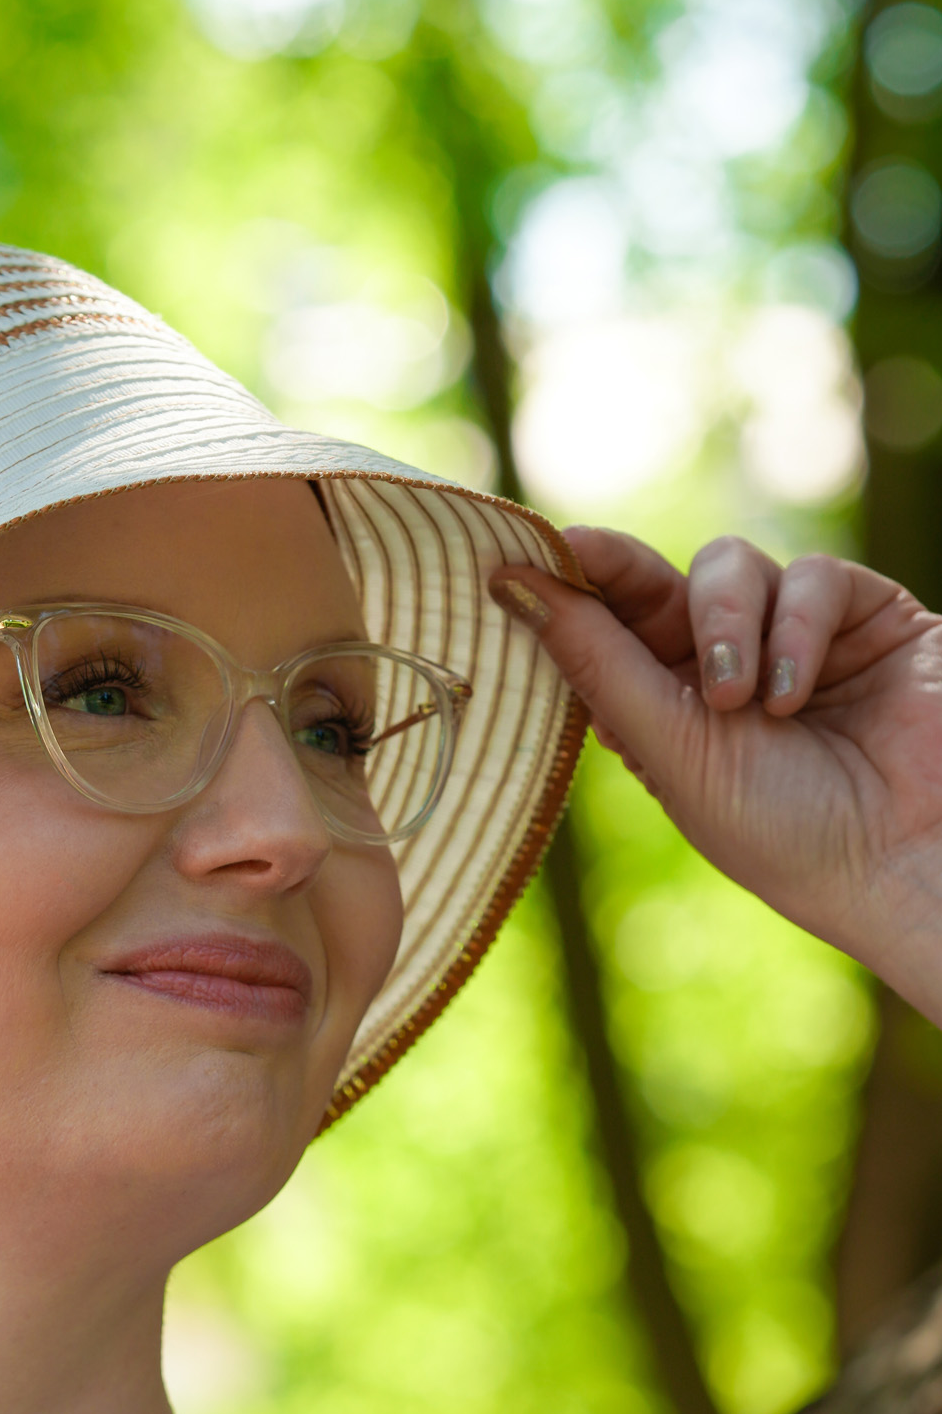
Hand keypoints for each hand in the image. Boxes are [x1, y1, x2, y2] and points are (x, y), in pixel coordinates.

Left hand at [489, 527, 941, 1024]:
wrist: (903, 860)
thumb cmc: (779, 832)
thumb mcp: (671, 749)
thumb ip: (598, 661)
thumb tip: (509, 585)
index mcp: (663, 706)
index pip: (605, 626)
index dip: (568, 584)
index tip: (526, 553)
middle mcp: (722, 666)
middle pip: (657, 580)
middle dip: (620, 569)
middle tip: (584, 556)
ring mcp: (793, 638)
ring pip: (728, 565)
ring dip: (724, 625)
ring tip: (740, 702)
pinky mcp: (865, 617)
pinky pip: (810, 577)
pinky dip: (794, 629)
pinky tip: (792, 694)